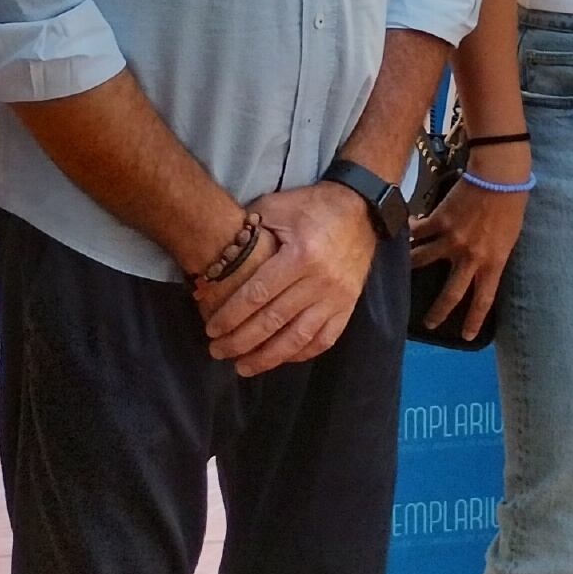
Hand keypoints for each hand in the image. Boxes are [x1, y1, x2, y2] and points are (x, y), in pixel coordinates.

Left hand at [200, 183, 373, 374]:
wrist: (360, 209)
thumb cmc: (312, 206)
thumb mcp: (277, 206)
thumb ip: (249, 230)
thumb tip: (219, 256)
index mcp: (300, 255)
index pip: (258, 294)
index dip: (232, 316)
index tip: (212, 329)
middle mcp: (320, 281)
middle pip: (273, 321)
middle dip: (241, 341)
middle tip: (217, 351)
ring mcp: (337, 297)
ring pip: (297, 338)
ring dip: (267, 357)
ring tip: (242, 367)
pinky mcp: (348, 306)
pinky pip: (323, 339)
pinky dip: (300, 354)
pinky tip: (279, 359)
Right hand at [410, 157, 524, 344]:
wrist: (500, 176)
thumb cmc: (511, 204)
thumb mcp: (509, 237)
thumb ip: (491, 254)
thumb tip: (475, 262)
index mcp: (493, 262)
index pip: (483, 299)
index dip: (473, 320)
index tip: (465, 336)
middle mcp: (470, 256)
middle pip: (451, 292)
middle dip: (438, 311)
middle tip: (428, 323)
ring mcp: (452, 239)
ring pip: (422, 261)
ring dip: (410, 268)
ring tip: (401, 272)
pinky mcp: (438, 221)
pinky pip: (417, 232)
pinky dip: (408, 233)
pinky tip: (401, 232)